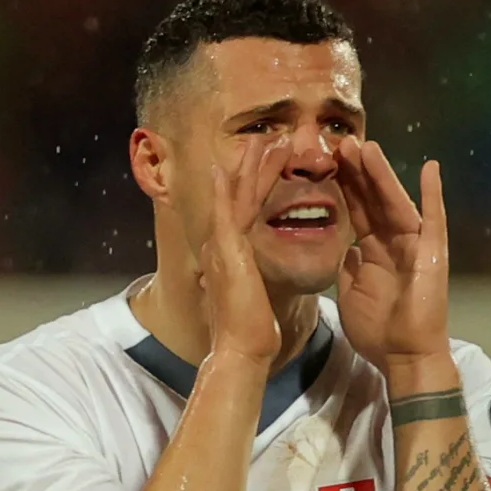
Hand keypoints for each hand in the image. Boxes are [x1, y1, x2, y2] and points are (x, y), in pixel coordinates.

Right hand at [199, 137, 292, 363]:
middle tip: (269, 141)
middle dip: (253, 168)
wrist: (242, 349)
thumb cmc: (252, 331)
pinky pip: (223, 214)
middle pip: (238, 197)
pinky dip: (220, 190)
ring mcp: (220, 247)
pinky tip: (221, 168)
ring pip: (234, 198)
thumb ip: (248, 284)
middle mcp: (221, 247)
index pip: (246, 211)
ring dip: (247, 169)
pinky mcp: (225, 252)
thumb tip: (247, 284)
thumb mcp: (253, 298)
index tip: (269, 163)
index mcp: (231, 255)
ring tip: (264, 142)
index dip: (257, 185)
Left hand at [334, 137, 450, 371]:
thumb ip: (347, 266)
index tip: (325, 160)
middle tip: (340, 142)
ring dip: (382, 174)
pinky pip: (434, 219)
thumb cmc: (377, 330)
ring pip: (395, 202)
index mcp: (372, 250)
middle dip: (357, 171)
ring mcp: (414, 245)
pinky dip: (433, 194)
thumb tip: (345, 248)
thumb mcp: (350, 292)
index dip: (341, 185)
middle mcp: (393, 241)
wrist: (403, 357)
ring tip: (367, 147)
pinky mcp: (433, 253)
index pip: (355, 209)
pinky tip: (430, 167)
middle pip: (372, 198)